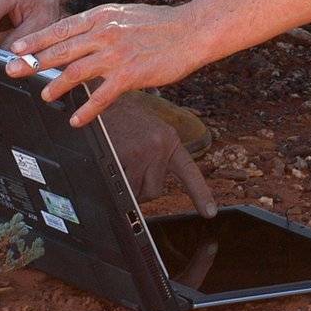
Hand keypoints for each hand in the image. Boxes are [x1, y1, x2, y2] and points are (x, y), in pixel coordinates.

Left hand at [7, 3, 202, 125]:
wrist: (191, 30)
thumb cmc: (161, 24)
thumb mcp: (125, 15)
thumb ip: (102, 25)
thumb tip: (80, 36)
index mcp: (102, 16)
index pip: (61, 28)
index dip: (36, 40)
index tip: (15, 48)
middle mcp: (105, 33)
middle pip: (61, 50)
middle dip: (33, 62)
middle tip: (12, 72)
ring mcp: (116, 54)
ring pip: (75, 71)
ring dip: (56, 86)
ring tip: (45, 96)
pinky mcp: (129, 74)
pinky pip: (101, 96)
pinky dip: (86, 110)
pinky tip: (76, 119)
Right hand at [100, 98, 216, 217]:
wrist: (101, 98)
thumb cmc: (121, 119)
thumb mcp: (146, 133)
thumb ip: (153, 157)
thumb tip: (145, 191)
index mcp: (169, 140)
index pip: (188, 172)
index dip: (200, 194)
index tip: (209, 212)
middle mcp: (160, 145)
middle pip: (154, 190)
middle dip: (140, 187)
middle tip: (128, 168)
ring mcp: (143, 150)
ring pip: (136, 191)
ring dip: (126, 185)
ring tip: (118, 163)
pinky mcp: (124, 153)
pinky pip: (120, 186)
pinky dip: (113, 183)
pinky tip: (110, 165)